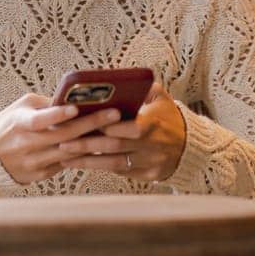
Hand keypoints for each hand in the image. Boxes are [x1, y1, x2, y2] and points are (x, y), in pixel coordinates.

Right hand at [0, 92, 124, 184]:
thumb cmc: (11, 122)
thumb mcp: (23, 106)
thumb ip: (47, 103)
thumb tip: (76, 98)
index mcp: (20, 124)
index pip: (39, 120)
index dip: (57, 115)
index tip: (76, 108)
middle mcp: (26, 145)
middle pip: (63, 136)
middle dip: (91, 125)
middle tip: (115, 114)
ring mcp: (34, 162)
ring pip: (69, 153)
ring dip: (95, 145)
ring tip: (118, 135)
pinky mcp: (40, 175)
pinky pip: (67, 165)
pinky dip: (86, 157)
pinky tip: (106, 151)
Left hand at [57, 82, 185, 181]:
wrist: (191, 145)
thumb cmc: (168, 116)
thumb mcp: (160, 96)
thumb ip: (141, 87)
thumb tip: (117, 80)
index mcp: (153, 122)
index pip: (123, 126)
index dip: (101, 126)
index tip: (79, 123)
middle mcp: (152, 144)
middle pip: (114, 146)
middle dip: (87, 145)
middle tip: (63, 142)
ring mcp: (151, 162)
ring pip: (114, 164)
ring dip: (88, 162)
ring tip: (66, 157)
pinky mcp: (148, 176)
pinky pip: (121, 173)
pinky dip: (101, 168)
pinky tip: (83, 164)